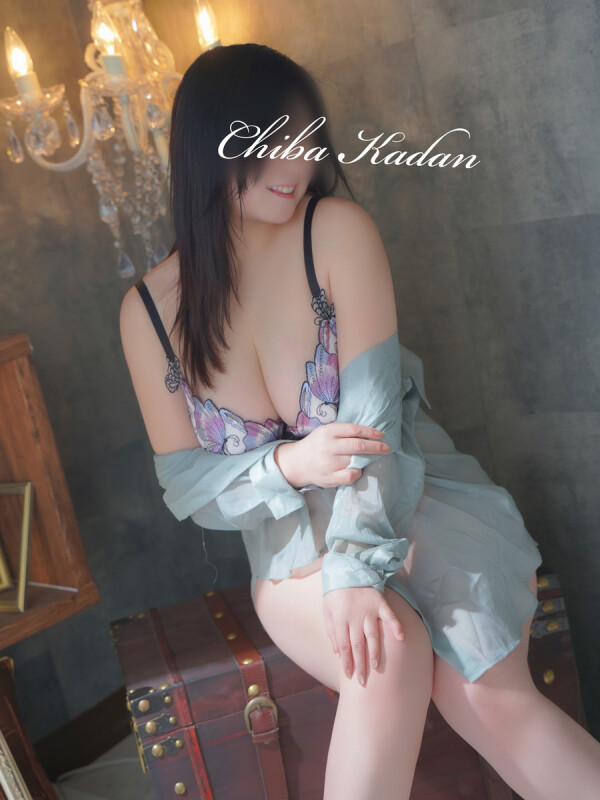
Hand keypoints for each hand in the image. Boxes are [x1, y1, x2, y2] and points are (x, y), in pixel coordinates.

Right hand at [274, 422, 390, 488]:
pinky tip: (358, 469)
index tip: (380, 435)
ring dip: (368, 460)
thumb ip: (344, 432)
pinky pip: (351, 476)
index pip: (354, 430)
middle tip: (386, 448)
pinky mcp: (329, 478)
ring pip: (356, 461)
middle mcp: (328, 447)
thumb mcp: (326, 432)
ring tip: (372, 458)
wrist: (297, 463)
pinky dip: (358, 473)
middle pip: (359, 446)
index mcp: (328, 432)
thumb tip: (369, 433)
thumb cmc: (316, 445)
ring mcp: (329, 463)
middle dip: (376, 446)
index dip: (370, 432)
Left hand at [323, 586, 404, 687]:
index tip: (350, 675)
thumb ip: (331, 631)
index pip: (344, 646)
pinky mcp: (380, 603)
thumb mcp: (327, 611)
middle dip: (360, 664)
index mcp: (340, 620)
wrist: (346, 569)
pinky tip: (401, 638)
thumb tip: (336, 652)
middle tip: (363, 681)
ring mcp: (369, 610)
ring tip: (375, 666)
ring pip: (372, 635)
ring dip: (374, 652)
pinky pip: (390, 616)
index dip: (347, 662)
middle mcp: (355, 617)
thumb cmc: (335, 593)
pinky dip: (396, 627)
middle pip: (357, 645)